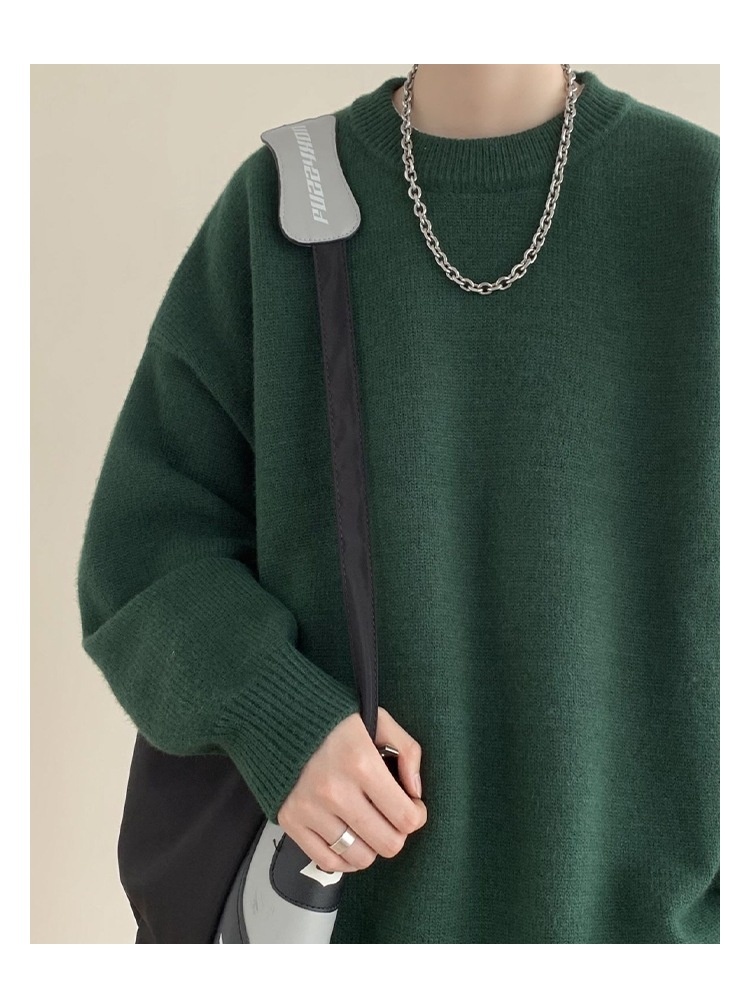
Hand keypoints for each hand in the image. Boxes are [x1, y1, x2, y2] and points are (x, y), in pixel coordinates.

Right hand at [277, 706, 426, 873]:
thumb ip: (407, 751)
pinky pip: (328, 861)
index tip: (413, 807)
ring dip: (372, 846)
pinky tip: (350, 840)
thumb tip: (415, 792)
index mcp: (361, 762)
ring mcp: (310, 809)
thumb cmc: (335, 721)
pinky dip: (345, 859)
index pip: (405, 817)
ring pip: (360, 858)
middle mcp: (335, 791)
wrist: (280, 718)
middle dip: (398, 833)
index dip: (417, 816)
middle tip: (392, 818)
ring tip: (370, 826)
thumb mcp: (378, 720)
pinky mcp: (291, 820)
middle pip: (386, 844)